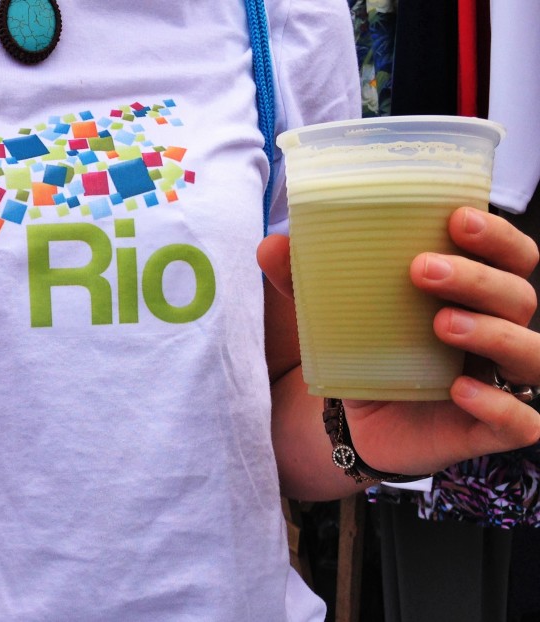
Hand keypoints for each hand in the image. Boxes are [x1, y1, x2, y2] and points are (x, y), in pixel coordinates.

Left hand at [259, 207, 539, 475]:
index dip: (496, 235)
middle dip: (476, 278)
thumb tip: (270, 244)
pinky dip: (500, 405)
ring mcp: (499, 381)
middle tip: (421, 269)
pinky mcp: (487, 429)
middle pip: (518, 296)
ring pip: (530, 353)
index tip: (456, 218)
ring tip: (441, 323)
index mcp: (475, 294)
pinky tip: (461, 389)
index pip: (512, 255)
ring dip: (493, 333)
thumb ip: (306, 280)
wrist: (358, 422)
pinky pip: (520, 422)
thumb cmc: (368, 351)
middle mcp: (499, 332)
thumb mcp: (336, 314)